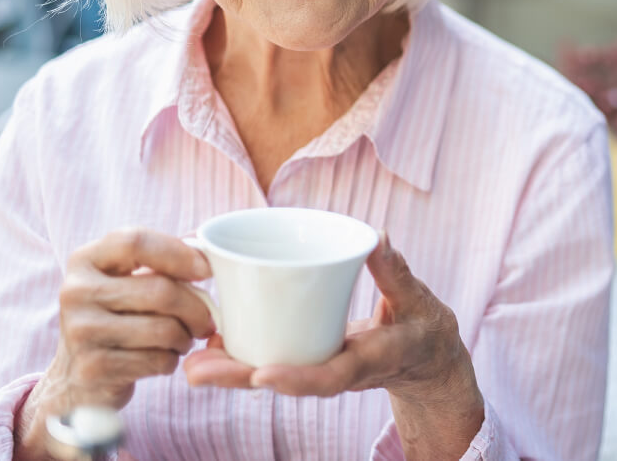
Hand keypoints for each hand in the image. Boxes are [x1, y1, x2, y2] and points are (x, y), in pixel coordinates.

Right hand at [14, 229, 213, 459]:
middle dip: (196, 308)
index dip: (178, 253)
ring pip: (164, 329)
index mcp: (85, 260)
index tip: (205, 270)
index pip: (135, 241)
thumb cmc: (116, 318)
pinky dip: (171, 360)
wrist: (76, 376)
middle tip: (206, 320)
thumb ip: (162, 259)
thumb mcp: (127, 280)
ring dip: (186, 337)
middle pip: (160, 290)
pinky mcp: (92, 368)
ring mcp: (80, 331)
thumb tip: (207, 244)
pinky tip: (162, 358)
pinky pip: (157, 360)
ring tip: (182, 339)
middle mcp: (76, 291)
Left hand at [183, 232, 484, 459]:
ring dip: (230, 371)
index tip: (261, 375)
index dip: (295, 377)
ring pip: (272, 373)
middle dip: (238, 378)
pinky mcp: (312, 357)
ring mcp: (321, 367)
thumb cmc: (424, 329)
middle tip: (195, 371)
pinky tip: (211, 344)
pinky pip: (275, 359)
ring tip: (190, 364)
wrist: (427, 361)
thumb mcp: (417, 300)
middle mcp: (337, 371)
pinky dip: (243, 356)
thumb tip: (377, 237)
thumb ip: (395, 271)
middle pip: (284, 380)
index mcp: (368, 360)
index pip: (329, 375)